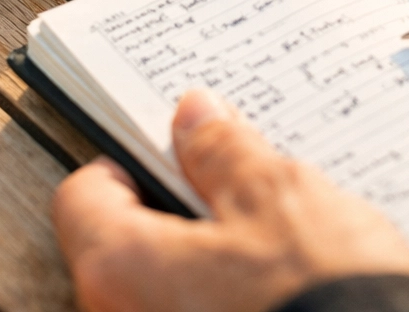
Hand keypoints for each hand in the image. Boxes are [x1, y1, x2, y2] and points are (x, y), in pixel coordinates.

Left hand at [52, 89, 408, 311]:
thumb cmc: (324, 299)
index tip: (173, 143)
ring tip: (272, 226)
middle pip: (126, 242)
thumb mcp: (277, 197)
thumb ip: (224, 151)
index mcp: (122, 270)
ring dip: (210, 249)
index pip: (84, 195)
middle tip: (234, 176)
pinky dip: (230, 292)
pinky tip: (284, 274)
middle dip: (179, 202)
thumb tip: (193, 114)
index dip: (128, 157)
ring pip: (168, 284)